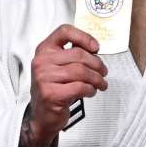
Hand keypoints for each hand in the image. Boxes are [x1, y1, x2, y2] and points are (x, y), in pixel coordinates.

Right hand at [26, 24, 107, 146]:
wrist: (42, 115)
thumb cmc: (54, 88)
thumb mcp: (58, 67)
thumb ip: (72, 55)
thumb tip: (95, 50)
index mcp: (44, 50)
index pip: (64, 32)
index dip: (83, 37)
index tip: (95, 47)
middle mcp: (41, 62)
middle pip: (78, 54)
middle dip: (97, 64)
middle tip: (104, 71)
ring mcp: (44, 78)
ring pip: (81, 72)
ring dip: (97, 79)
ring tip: (101, 83)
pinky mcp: (51, 94)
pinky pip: (80, 87)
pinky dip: (90, 90)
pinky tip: (91, 91)